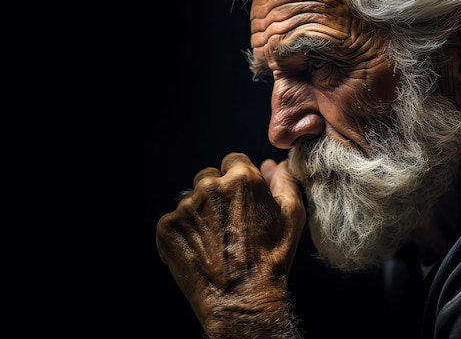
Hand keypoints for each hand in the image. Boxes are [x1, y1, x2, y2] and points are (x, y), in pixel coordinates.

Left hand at [156, 152, 305, 336]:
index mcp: (241, 179)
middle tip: (228, 224)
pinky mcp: (168, 227)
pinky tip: (200, 250)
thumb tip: (272, 165)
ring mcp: (186, 207)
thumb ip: (285, 182)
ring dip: (200, 214)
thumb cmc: (271, 259)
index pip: (233, 161)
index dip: (238, 180)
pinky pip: (174, 221)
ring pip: (191, 200)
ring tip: (216, 241)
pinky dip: (184, 234)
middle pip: (209, 177)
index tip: (240, 200)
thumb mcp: (292, 216)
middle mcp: (210, 186)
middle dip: (217, 194)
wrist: (241, 298)